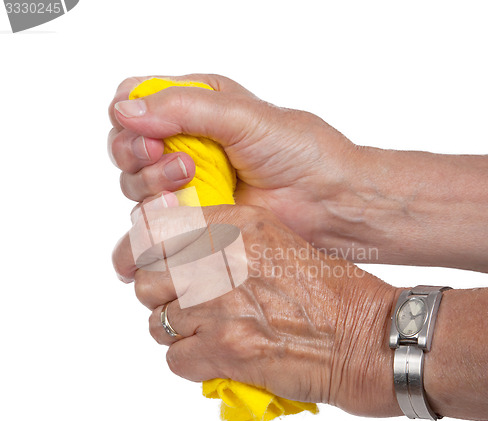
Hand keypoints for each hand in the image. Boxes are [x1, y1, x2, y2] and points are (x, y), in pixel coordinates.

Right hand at [108, 74, 359, 247]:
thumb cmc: (298, 152)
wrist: (326, 201)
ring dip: (150, 180)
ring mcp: (189, 182)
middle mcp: (188, 141)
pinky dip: (158, 213)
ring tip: (187, 176)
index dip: (127, 114)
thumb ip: (182, 108)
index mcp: (198, 105)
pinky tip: (182, 207)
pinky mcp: (195, 216)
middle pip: (126, 144)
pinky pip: (155, 218)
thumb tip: (124, 111)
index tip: (144, 130)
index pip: (135, 100)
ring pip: (134, 182)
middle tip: (162, 154)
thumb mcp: (240, 116)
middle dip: (135, 151)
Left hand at [112, 202, 399, 415]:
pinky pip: (175, 359)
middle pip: (146, 278)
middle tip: (186, 305)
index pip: (153, 228)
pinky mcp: (225, 349)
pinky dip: (192, 362)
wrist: (369, 336)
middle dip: (161, 296)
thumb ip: (225, 241)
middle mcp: (222, 257)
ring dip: (178, 332)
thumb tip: (179, 255)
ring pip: (157, 321)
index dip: (147, 251)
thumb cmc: (330, 292)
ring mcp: (219, 304)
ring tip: (209, 333)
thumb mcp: (276, 242)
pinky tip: (220, 356)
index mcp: (236, 224)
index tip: (154, 264)